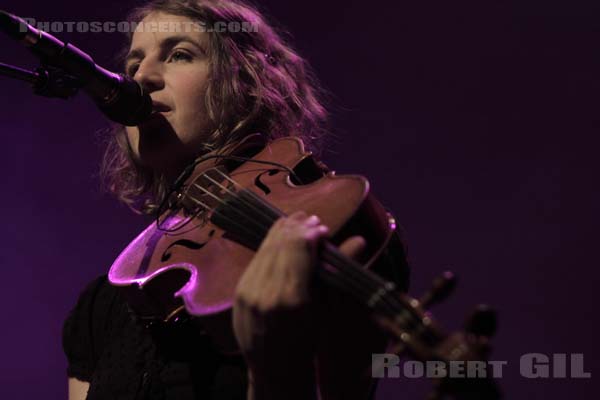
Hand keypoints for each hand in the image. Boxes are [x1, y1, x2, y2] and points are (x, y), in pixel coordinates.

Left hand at [232, 211, 364, 397]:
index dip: (312, 232)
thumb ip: (339, 273)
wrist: (275, 369)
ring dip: (282, 231)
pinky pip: (256, 258)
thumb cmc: (309, 341)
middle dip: (298, 227)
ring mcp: (249, 291)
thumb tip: (359, 240)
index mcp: (293, 299)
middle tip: (312, 219)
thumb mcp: (328, 309)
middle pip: (282, 244)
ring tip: (297, 222)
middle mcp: (267, 292)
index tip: (323, 228)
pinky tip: (280, 238)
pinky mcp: (239, 291)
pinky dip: (269, 245)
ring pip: (266, 247)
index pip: (300, 248)